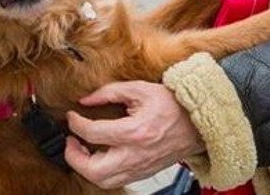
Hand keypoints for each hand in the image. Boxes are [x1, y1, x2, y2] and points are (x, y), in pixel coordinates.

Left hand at [65, 81, 204, 188]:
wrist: (198, 123)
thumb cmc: (173, 105)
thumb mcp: (140, 89)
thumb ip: (109, 92)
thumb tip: (86, 100)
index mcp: (135, 131)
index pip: (93, 133)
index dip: (76, 124)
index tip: (72, 117)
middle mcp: (136, 155)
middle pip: (94, 170)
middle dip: (74, 157)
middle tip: (71, 141)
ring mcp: (140, 167)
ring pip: (103, 181)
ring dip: (86, 168)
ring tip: (83, 150)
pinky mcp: (143, 173)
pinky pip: (116, 181)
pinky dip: (102, 171)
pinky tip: (100, 155)